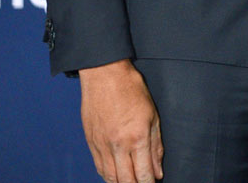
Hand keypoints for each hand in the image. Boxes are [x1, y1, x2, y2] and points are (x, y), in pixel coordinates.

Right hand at [78, 59, 162, 181]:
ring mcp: (101, 145)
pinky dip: (108, 175)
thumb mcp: (153, 116)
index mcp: (137, 137)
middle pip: (125, 181)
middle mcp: (118, 145)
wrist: (105, 76)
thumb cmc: (132, 91)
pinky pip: (99, 167)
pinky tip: (116, 175)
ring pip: (109, 177)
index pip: (143, 174)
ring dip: (121, 182)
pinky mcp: (90, 143)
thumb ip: (156, 146)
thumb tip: (157, 171)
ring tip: (131, 180)